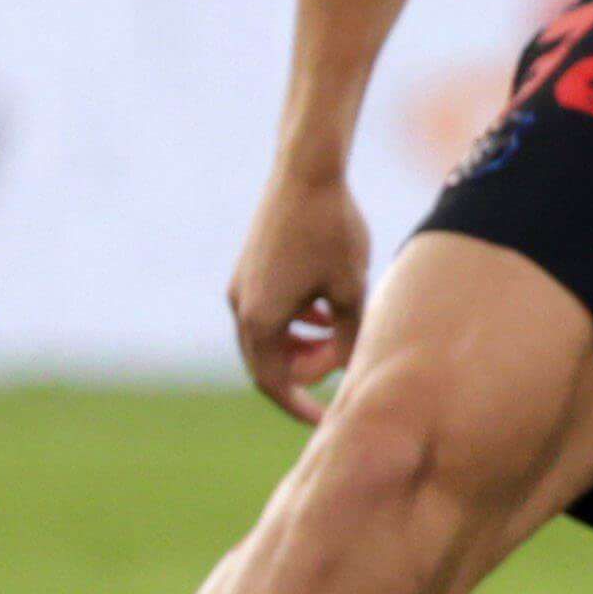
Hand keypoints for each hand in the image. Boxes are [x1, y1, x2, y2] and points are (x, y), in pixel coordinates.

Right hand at [231, 167, 369, 421]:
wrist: (307, 172)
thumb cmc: (333, 231)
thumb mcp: (351, 291)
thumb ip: (349, 339)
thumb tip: (348, 375)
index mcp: (260, 320)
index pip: (274, 384)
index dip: (301, 406)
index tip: (327, 422)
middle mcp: (241, 307)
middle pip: (269, 363)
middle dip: (304, 372)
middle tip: (342, 365)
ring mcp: (241, 287)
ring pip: (268, 338)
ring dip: (300, 347)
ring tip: (337, 338)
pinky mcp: (250, 270)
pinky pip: (268, 313)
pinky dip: (294, 323)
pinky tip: (326, 312)